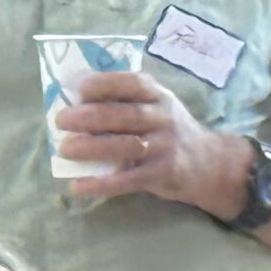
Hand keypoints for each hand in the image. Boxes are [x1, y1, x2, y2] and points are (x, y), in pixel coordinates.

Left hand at [57, 71, 242, 214]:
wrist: (209, 163)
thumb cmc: (170, 131)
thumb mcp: (158, 106)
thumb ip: (127, 101)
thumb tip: (75, 102)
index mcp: (159, 96)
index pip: (131, 84)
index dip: (104, 84)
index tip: (79, 89)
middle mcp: (164, 119)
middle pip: (125, 115)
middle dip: (89, 117)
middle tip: (61, 121)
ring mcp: (164, 148)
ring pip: (125, 146)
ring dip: (92, 148)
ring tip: (65, 150)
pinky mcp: (161, 175)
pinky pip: (128, 180)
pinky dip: (102, 184)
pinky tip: (78, 186)